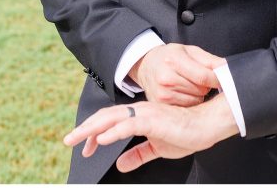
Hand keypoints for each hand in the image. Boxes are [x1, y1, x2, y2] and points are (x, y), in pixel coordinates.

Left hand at [63, 96, 238, 172]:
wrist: (208, 124)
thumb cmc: (187, 132)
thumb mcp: (158, 148)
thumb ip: (139, 154)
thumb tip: (121, 164)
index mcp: (140, 117)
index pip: (111, 121)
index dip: (94, 133)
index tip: (86, 148)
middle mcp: (140, 111)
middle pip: (106, 117)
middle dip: (85, 129)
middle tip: (68, 140)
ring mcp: (147, 114)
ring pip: (113, 118)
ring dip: (93, 128)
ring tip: (78, 138)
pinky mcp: (154, 121)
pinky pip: (129, 125)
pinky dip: (113, 131)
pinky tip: (103, 139)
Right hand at [129, 43, 222, 106]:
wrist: (147, 65)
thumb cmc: (170, 56)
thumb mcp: (190, 50)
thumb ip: (209, 59)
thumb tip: (226, 67)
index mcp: (174, 60)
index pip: (203, 75)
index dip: (217, 79)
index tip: (223, 79)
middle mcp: (166, 79)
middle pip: (201, 89)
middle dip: (205, 85)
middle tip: (198, 78)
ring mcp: (162, 94)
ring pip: (195, 100)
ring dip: (197, 94)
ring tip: (188, 84)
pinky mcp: (161, 106)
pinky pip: (186, 108)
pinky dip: (189, 102)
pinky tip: (183, 93)